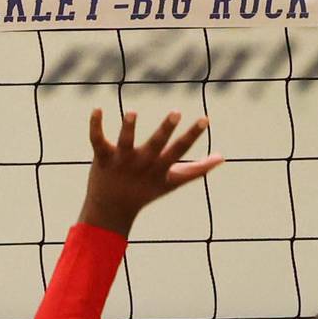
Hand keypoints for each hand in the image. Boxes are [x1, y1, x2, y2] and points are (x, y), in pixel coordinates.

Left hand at [78, 109, 223, 234]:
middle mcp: (141, 163)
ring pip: (125, 142)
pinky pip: (97, 140)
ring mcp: (121, 161)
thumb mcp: (172, 181)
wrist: (111, 210)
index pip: (179, 150)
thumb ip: (197, 170)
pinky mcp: (102, 157)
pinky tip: (97, 108)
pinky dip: (95, 125)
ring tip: (132, 113)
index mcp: (159, 168)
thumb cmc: (145, 192)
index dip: (192, 135)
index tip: (204, 119)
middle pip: (155, 145)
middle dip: (165, 130)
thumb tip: (221, 158)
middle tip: (176, 113)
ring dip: (128, 128)